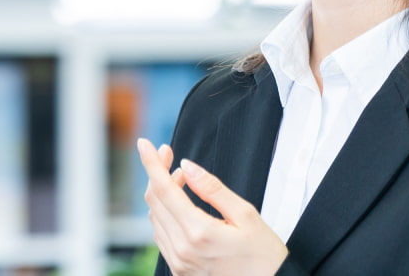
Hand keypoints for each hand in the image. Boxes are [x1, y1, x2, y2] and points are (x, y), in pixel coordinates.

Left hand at [138, 137, 286, 275]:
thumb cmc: (264, 256)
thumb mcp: (246, 215)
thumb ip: (213, 189)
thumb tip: (186, 166)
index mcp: (199, 233)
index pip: (163, 189)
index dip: (151, 163)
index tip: (144, 144)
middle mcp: (182, 249)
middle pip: (155, 200)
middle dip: (157, 172)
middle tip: (169, 155)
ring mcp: (179, 262)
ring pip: (155, 217)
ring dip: (161, 192)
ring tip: (180, 178)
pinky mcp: (179, 269)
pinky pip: (161, 234)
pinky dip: (164, 212)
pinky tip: (178, 203)